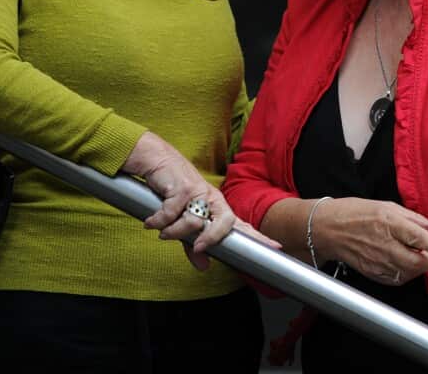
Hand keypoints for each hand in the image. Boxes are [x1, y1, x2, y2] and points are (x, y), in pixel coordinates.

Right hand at [123, 131, 278, 269]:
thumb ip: (191, 245)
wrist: (156, 161)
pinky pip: (172, 214)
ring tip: (161, 231)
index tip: (276, 246)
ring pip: (194, 223)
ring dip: (173, 231)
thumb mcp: (182, 222)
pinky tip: (151, 221)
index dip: (259, 236)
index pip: (241, 224)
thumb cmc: (171, 191)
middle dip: (212, 238)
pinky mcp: (183, 188)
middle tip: (196, 248)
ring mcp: (200, 192)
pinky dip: (159, 221)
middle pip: (226, 223)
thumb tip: (202, 266)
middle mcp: (213, 199)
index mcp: (217, 208)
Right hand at [313, 197, 427, 285]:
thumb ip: (414, 219)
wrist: (327, 229)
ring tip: (425, 259)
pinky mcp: (372, 272)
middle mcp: (384, 244)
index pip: (419, 239)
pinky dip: (407, 275)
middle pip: (417, 262)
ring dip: (421, 269)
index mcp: (388, 223)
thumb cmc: (355, 213)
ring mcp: (377, 261)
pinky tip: (408, 266)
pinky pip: (396, 279)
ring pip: (408, 273)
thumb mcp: (386, 206)